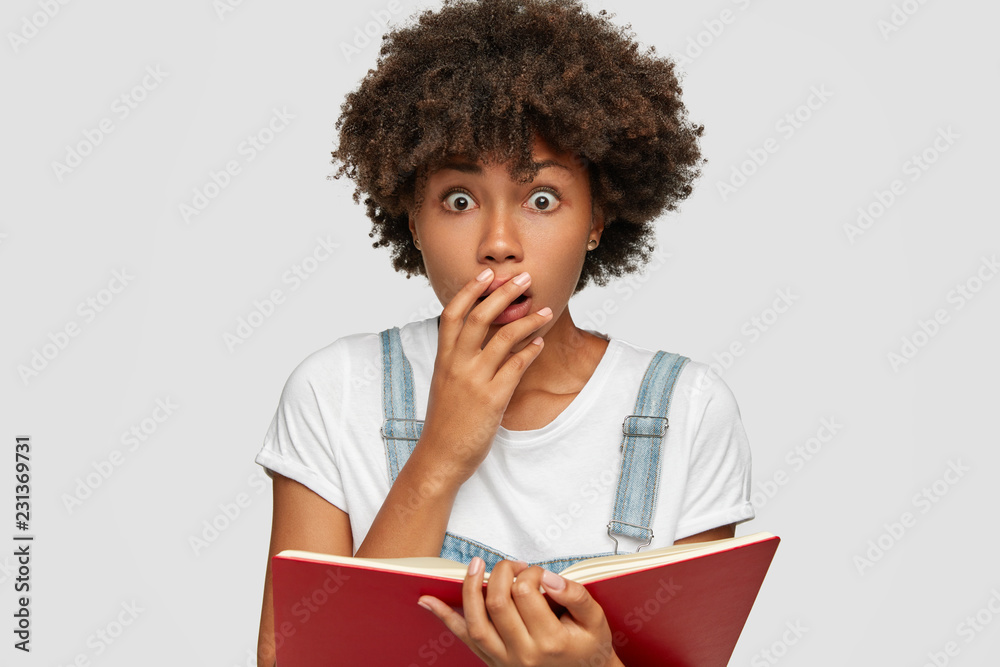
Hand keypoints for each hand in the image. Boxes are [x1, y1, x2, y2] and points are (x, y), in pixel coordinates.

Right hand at [417, 268, 552, 482]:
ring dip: (527, 320)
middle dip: (504, 294)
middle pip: (480, 317)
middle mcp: (456, 365)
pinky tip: (539, 343)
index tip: (486, 274)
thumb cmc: (445, 421)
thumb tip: (476, 338)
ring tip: (544, 310)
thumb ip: (457, 360)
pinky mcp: (492, 399)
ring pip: (503, 338)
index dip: (469, 291)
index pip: (452, 314)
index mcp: (443, 359)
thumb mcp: (444, 383)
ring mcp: (474, 381)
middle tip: (524, 279)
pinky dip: (530, 350)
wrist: (441, 456)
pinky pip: (516, 366)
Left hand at [418, 558, 622, 666]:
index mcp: (550, 641)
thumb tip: (547, 577)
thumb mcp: (595, 620)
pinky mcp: (492, 662)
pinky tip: (428, 600)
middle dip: (502, 573)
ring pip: (476, 622)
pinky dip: (444, 618)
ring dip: (470, 589)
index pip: (526, 593)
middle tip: (514, 565)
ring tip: (474, 565)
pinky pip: (464, 639)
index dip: (529, 573)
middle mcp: (523, 655)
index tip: (538, 572)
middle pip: (498, 603)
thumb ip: (576, 595)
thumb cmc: (589, 647)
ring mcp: (504, 661)